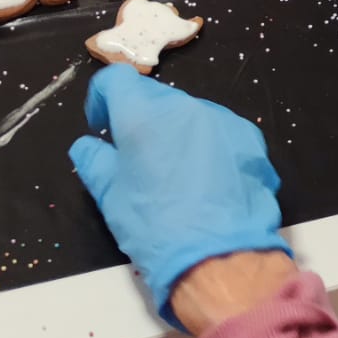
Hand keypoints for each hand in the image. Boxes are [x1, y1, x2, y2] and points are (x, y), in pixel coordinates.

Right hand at [69, 64, 291, 325]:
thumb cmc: (156, 228)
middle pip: (156, 97)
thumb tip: (87, 146)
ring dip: (176, 133)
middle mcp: (185, 107)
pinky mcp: (250, 138)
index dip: (103, 98)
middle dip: (141, 119)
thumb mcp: (111, 198)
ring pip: (190, 115)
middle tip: (137, 158)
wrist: (222, 257)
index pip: (117, 80)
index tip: (103, 125)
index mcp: (144, 115)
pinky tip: (207, 184)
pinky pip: (220, 132)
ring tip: (176, 177)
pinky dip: (208, 147)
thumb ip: (95, 163)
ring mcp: (223, 120)